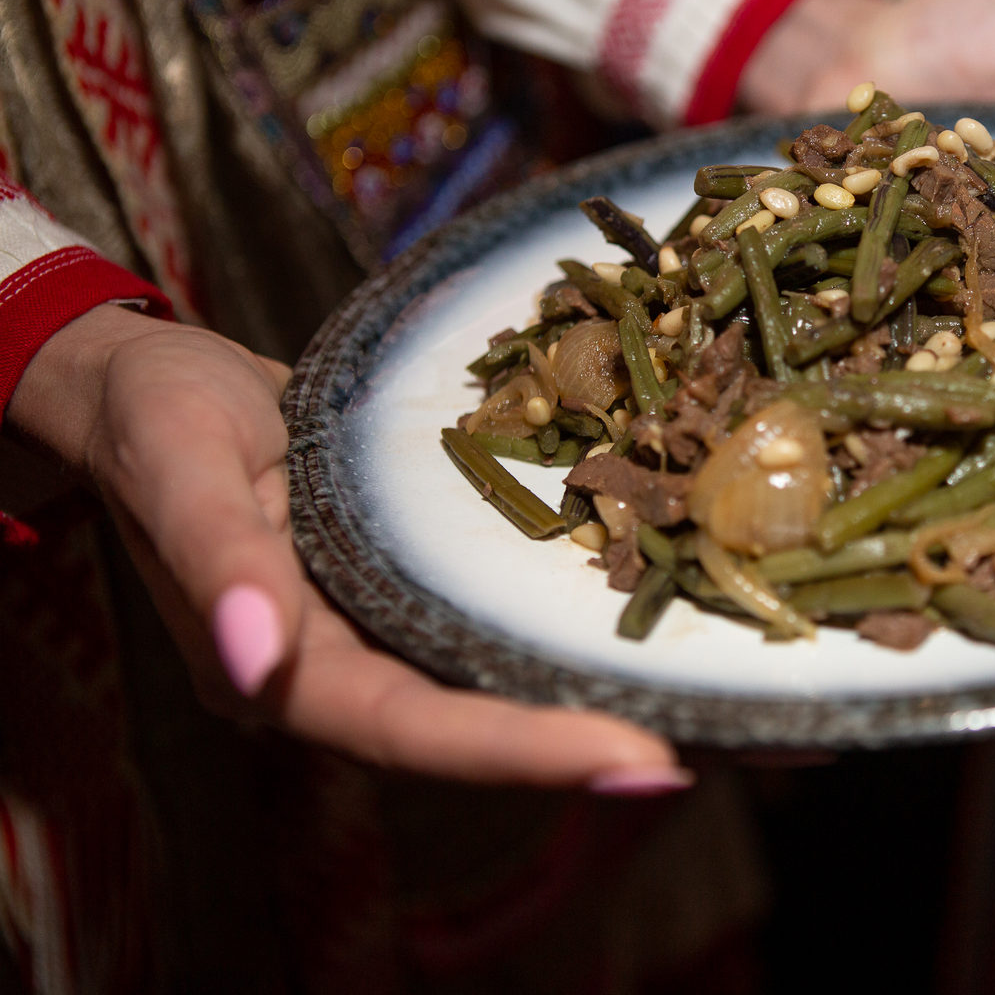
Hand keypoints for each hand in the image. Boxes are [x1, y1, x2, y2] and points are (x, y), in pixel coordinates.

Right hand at [8, 306, 688, 793]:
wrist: (158, 382)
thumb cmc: (156, 414)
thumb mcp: (178, 462)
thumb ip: (217, 559)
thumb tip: (258, 664)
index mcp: (279, 670)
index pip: (409, 728)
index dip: (519, 751)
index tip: (635, 762)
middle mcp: (337, 668)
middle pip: (465, 723)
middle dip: (572, 744)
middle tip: (683, 755)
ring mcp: (374, 628)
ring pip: (484, 680)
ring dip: (577, 700)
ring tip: (688, 708)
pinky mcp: (402, 582)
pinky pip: (483, 618)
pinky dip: (549, 629)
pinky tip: (633, 619)